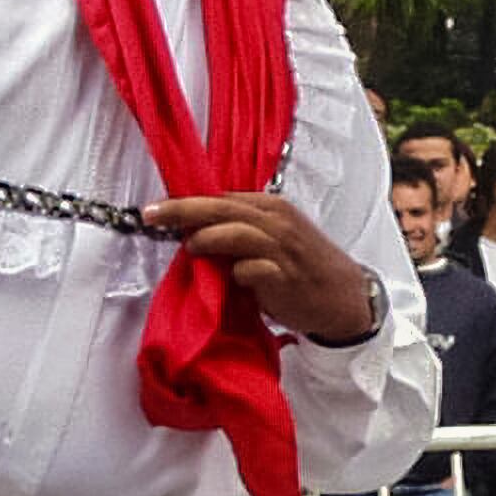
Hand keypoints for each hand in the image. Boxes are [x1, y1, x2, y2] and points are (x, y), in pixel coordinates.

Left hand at [152, 192, 378, 343]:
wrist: (343, 296)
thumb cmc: (303, 267)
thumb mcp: (275, 238)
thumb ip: (241, 230)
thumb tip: (195, 231)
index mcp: (271, 207)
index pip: (221, 198)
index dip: (186, 202)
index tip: (156, 209)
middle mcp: (276, 221)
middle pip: (222, 208)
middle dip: (183, 210)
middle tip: (152, 214)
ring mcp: (282, 248)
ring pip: (236, 232)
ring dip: (207, 239)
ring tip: (190, 248)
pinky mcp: (285, 277)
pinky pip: (252, 270)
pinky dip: (237, 273)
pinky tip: (234, 279)